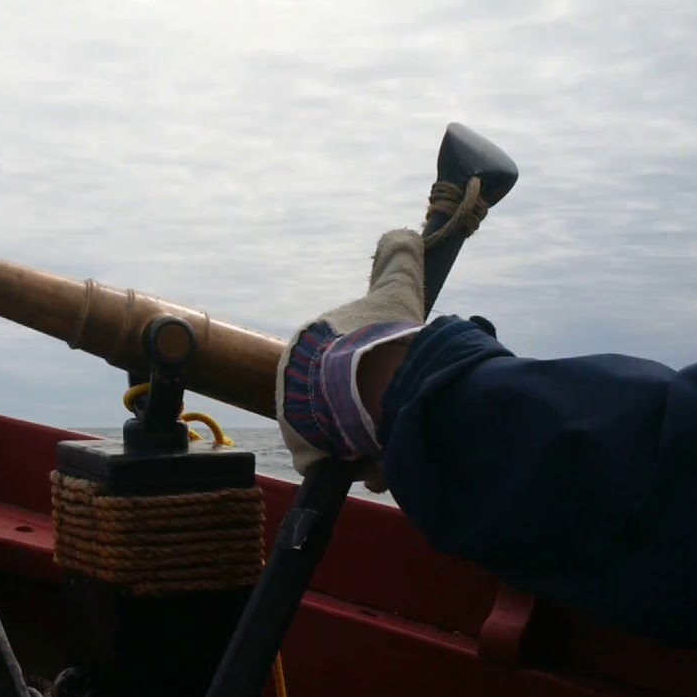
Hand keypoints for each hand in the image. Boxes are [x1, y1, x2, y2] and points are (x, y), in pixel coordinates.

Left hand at [275, 229, 426, 490]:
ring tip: (395, 440)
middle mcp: (294, 378)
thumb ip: (399, 260)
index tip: (394, 379)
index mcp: (309, 341)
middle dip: (370, 408)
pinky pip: (334, 461)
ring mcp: (297, 418)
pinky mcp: (306, 452)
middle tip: (398, 414)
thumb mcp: (398, 291)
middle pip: (340, 398)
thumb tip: (402, 233)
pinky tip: (381, 462)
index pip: (342, 356)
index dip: (373, 368)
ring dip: (370, 438)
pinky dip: (358, 463)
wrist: (370, 389)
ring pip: (340, 430)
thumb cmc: (383, 337)